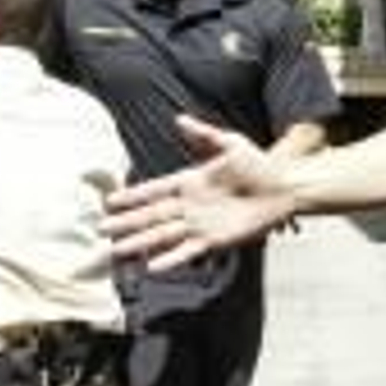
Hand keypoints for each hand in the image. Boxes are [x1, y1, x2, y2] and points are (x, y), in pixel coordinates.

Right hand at [102, 114, 296, 269]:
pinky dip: (170, 258)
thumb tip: (179, 119)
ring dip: (139, 243)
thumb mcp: (231, 144)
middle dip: (125, 223)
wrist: (284, 188)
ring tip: (115, 251)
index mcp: (190, 182)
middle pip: (150, 216)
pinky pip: (187, 251)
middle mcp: (190, 206)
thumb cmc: (260, 165)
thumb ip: (204, 134)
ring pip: (161, 235)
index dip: (132, 196)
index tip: (109, 201)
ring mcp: (199, 224)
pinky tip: (152, 266)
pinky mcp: (214, 240)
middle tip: (100, 230)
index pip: (154, 190)